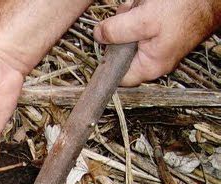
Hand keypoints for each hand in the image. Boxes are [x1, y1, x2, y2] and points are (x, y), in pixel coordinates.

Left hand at [93, 0, 219, 85]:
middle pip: (121, 54)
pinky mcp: (158, 34)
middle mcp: (153, 62)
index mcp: (149, 67)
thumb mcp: (143, 20)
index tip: (103, 45)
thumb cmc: (184, 8)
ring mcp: (156, 48)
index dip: (107, 62)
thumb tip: (98, 36)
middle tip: (128, 16)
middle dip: (118, 33)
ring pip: (128, 38)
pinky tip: (144, 6)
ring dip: (128, 20)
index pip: (118, 77)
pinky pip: (138, 28)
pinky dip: (137, 15)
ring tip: (141, 7)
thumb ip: (117, 31)